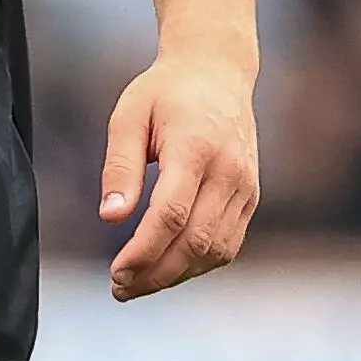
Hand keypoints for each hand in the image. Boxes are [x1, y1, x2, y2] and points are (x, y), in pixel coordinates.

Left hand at [99, 51, 260, 299]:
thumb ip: (119, 166)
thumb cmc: (164, 92)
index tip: (115, 271)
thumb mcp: (128, 116)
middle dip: (156, 274)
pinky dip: (198, 264)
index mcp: (195, 148)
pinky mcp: (251, 196)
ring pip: (216, 250)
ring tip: (137, 284)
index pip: (171, 215)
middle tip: (119, 289)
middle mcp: (229, 171)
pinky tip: (167, 267)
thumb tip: (110, 217)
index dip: (143, 251)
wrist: (217, 71)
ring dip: (177, 275)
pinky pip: (228, 243)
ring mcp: (246, 186)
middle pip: (196, 241)